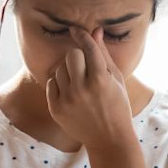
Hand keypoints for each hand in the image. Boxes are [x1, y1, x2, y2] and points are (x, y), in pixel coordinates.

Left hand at [46, 28, 135, 149]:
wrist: (108, 138)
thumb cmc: (116, 105)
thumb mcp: (116, 79)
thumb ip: (103, 54)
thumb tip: (95, 31)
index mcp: (101, 79)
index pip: (87, 48)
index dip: (81, 35)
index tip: (75, 29)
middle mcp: (82, 89)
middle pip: (71, 54)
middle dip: (77, 56)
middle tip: (83, 65)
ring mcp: (67, 100)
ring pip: (59, 68)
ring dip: (68, 71)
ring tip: (79, 82)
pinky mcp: (56, 109)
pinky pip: (51, 83)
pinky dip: (59, 84)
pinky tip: (71, 92)